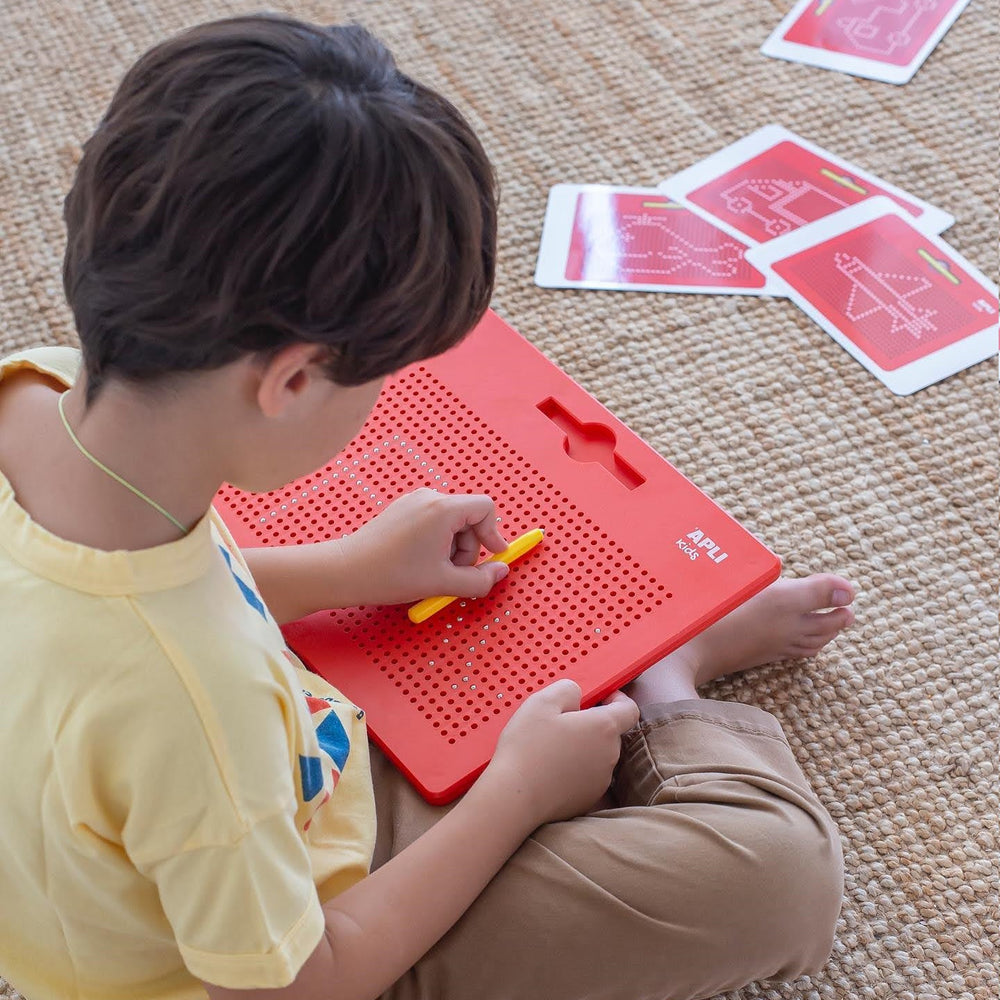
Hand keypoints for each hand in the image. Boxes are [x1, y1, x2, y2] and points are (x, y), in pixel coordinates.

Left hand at [338, 488, 510, 606]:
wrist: (345, 571)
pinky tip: (419, 563)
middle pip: (469, 518)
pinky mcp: (402, 510)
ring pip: (451, 522)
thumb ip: (479, 580)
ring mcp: (414, 502)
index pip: (485, 508)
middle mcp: (429, 498)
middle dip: (468, 548)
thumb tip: (500, 572)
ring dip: (451, 548)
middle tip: (451, 573)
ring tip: (432, 570)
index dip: (493, 533)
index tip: (493, 555)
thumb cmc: (389, 574)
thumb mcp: (443, 583)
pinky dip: (436, 543)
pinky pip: (433, 522)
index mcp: (443, 509)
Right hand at [481, 680, 639, 827]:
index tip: (600, 697)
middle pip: (610, 732)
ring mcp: (600, 780)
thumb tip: (578, 696)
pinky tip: (550, 769)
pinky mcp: (588, 799)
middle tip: (559, 723)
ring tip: (550, 748)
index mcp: (604, 728)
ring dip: (582, 747)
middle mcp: (610, 755)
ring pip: (597, 755)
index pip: (629, 709)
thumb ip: (568, 689)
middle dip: (590, 724)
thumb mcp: (542, 702)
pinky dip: (574, 769)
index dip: (617, 698)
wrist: (514, 798)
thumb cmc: (528, 747)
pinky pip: (586, 776)